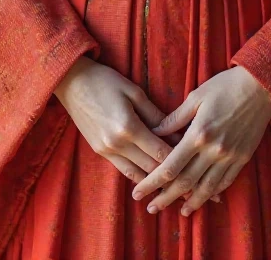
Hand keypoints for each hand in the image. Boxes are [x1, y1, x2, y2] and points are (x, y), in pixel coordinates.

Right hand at [53, 56, 201, 203]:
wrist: (72, 82)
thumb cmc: (105, 81)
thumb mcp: (134, 91)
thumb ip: (155, 115)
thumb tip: (177, 133)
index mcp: (128, 127)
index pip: (160, 153)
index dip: (180, 162)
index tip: (197, 168)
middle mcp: (117, 144)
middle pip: (151, 169)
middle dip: (173, 178)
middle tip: (193, 185)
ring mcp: (106, 151)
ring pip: (137, 175)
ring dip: (157, 183)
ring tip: (177, 189)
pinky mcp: (100, 152)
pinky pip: (124, 171)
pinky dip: (140, 177)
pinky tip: (152, 181)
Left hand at [131, 65, 270, 216]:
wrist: (260, 86)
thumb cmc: (225, 86)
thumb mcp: (196, 96)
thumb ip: (175, 118)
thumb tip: (154, 131)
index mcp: (198, 134)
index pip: (170, 166)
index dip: (153, 182)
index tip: (139, 191)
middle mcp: (213, 150)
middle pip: (185, 182)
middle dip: (165, 198)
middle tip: (151, 208)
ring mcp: (230, 156)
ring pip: (207, 188)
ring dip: (191, 202)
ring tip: (179, 212)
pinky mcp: (243, 158)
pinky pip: (226, 181)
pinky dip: (213, 192)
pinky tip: (204, 198)